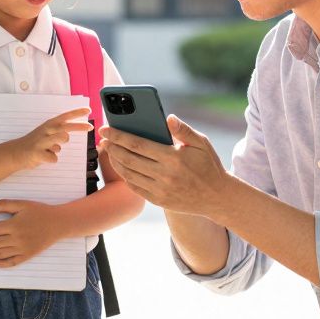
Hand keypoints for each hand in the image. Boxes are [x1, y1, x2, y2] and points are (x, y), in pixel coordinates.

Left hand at [0, 200, 64, 266]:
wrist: (58, 223)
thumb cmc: (40, 212)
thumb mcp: (23, 204)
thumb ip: (5, 205)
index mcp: (14, 225)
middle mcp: (17, 238)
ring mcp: (22, 249)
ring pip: (0, 253)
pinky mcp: (28, 255)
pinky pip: (13, 262)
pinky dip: (2, 264)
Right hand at [7, 108, 92, 171]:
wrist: (16, 152)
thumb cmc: (35, 143)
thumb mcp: (46, 132)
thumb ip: (58, 131)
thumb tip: (69, 133)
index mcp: (48, 125)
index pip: (65, 116)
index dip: (77, 113)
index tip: (88, 110)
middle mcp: (46, 130)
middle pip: (66, 127)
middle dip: (79, 126)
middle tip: (90, 127)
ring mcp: (42, 141)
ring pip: (61, 140)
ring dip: (58, 146)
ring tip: (50, 148)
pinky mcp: (38, 153)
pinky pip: (54, 158)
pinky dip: (51, 159)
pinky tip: (43, 158)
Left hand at [100, 115, 233, 218]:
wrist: (216, 197)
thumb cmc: (208, 165)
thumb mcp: (201, 143)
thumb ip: (183, 130)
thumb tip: (168, 118)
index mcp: (173, 158)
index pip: (138, 144)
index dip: (118, 136)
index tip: (106, 129)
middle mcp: (164, 175)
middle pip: (129, 159)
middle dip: (112, 147)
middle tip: (103, 139)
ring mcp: (160, 190)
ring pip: (129, 174)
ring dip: (115, 161)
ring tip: (109, 151)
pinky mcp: (158, 200)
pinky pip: (135, 187)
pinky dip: (125, 176)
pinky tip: (121, 166)